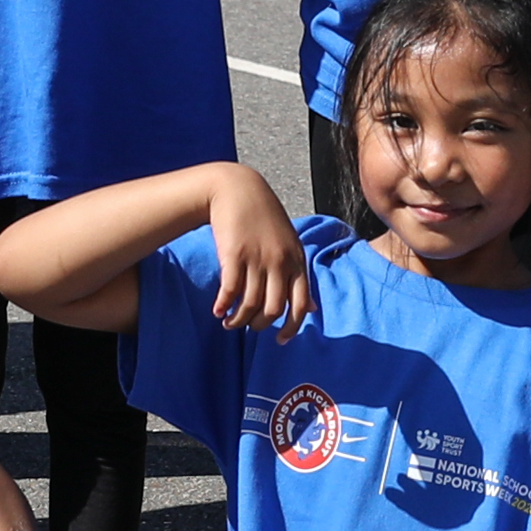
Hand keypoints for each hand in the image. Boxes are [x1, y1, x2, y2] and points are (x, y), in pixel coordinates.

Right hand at [202, 166, 318, 331]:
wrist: (237, 189)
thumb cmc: (263, 218)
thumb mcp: (289, 244)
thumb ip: (299, 276)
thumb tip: (312, 309)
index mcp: (296, 260)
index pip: (301, 303)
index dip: (291, 327)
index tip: (280, 341)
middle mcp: (280, 261)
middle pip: (273, 309)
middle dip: (260, 325)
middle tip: (248, 326)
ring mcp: (257, 258)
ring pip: (250, 304)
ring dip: (238, 319)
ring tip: (228, 322)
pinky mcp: (234, 254)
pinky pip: (230, 291)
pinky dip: (223, 306)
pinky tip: (218, 310)